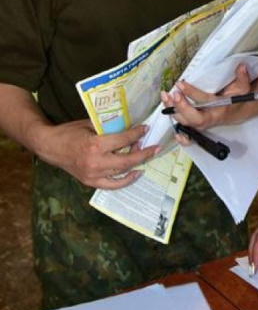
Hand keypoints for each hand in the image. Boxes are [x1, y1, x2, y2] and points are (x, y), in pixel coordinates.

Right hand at [36, 119, 159, 189]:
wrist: (50, 146)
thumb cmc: (70, 132)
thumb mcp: (90, 125)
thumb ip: (109, 128)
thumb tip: (129, 125)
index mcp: (96, 145)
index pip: (123, 140)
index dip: (136, 134)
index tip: (145, 128)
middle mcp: (96, 162)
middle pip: (127, 160)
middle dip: (144, 153)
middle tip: (156, 147)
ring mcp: (93, 175)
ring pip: (122, 172)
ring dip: (136, 164)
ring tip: (146, 155)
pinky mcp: (90, 181)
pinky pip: (112, 184)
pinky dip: (125, 180)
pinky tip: (136, 172)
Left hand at [161, 64, 257, 137]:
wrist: (239, 112)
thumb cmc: (238, 100)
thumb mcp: (243, 89)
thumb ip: (242, 78)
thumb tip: (241, 66)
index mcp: (220, 110)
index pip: (204, 102)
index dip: (192, 93)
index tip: (180, 83)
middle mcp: (209, 120)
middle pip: (193, 119)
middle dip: (181, 107)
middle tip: (172, 93)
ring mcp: (201, 125)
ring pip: (185, 122)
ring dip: (173, 110)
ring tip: (165, 95)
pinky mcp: (196, 126)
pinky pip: (187, 136)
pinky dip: (179, 134)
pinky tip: (170, 123)